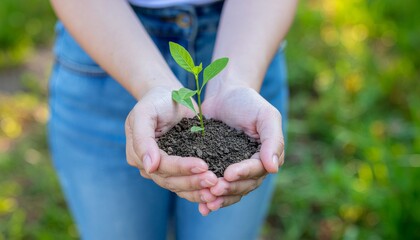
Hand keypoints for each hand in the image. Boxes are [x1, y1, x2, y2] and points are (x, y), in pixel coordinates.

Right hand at [125, 86, 217, 202]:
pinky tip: (215, 190)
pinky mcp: (180, 169)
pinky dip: (201, 188)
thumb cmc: (156, 101)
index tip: (203, 165)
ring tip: (217, 188)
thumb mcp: (145, 112)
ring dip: (198, 189)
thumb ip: (143, 139)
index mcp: (138, 154)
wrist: (169, 96)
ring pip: (180, 187)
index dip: (181, 168)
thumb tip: (149, 167)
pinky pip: (189, 183)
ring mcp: (166, 169)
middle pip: (170, 181)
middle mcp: (150, 166)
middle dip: (192, 181)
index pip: (160, 167)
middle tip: (214, 180)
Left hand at [198, 85, 284, 214]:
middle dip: (229, 189)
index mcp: (266, 157)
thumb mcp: (265, 116)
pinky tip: (201, 207)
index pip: (257, 170)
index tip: (228, 174)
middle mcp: (252, 167)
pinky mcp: (217, 168)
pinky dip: (209, 197)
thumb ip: (273, 140)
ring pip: (230, 191)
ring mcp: (234, 169)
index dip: (243, 174)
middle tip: (213, 190)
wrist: (224, 94)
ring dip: (220, 198)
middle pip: (244, 185)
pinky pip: (215, 186)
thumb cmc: (248, 102)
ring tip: (207, 202)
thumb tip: (274, 168)